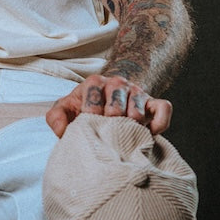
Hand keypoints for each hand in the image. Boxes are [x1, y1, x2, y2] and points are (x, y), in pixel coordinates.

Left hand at [45, 74, 172, 137]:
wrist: (108, 100)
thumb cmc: (84, 107)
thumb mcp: (65, 109)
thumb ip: (56, 117)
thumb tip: (63, 130)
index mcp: (94, 82)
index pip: (93, 101)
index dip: (90, 119)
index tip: (89, 130)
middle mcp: (117, 83)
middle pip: (116, 105)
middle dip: (110, 124)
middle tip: (106, 136)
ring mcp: (137, 91)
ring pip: (138, 108)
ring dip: (131, 126)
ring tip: (122, 137)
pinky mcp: (154, 102)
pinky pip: (163, 109)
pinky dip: (159, 123)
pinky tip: (148, 135)